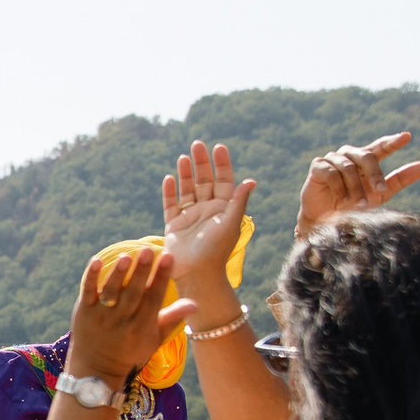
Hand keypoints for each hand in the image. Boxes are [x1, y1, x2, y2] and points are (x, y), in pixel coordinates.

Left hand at [68, 246, 199, 385]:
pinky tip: (97, 260)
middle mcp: (122, 321)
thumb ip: (172, 319)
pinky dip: (91, 277)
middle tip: (148, 250)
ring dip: (119, 274)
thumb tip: (195, 304)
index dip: (161, 278)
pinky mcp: (84, 312)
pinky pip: (87, 293)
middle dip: (141, 272)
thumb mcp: (155, 338)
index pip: (154, 298)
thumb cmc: (131, 350)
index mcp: (142, 327)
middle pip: (133, 294)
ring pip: (111, 292)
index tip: (169, 257)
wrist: (96, 368)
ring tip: (127, 255)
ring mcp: (101, 317)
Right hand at [161, 141, 257, 309]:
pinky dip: (169, 192)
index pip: (223, 181)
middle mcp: (207, 210)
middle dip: (201, 163)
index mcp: (223, 209)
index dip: (222, 164)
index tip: (218, 147)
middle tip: (197, 144)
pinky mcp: (174, 225)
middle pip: (204, 181)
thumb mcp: (230, 224)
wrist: (197, 274)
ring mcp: (190, 217)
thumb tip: (251, 181)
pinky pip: (171, 204)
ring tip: (183, 157)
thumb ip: (237, 201)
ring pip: (187, 189)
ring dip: (186, 173)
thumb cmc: (217, 251)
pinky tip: (169, 178)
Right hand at [296, 131, 419, 237]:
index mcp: (365, 160)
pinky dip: (339, 187)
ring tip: (358, 204)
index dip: (392, 142)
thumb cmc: (354, 206)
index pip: (380, 147)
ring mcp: (332, 159)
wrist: (326, 222)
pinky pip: (332, 172)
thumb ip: (400, 179)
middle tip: (381, 192)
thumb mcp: (380, 194)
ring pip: (349, 167)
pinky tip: (341, 200)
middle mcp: (349, 155)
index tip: (407, 137)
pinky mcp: (318, 166)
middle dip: (375, 174)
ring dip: (356, 188)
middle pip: (366, 155)